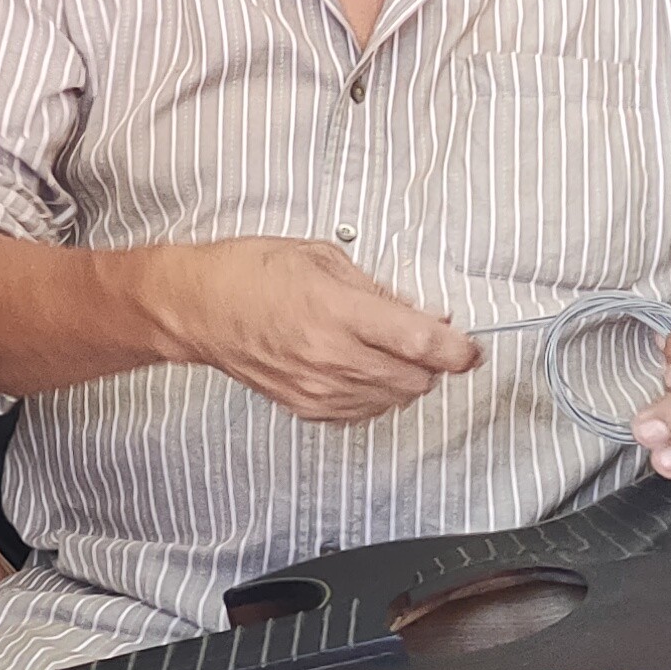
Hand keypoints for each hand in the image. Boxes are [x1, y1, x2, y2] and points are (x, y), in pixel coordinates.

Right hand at [162, 238, 479, 421]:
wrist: (199, 308)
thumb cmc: (249, 273)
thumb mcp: (320, 257)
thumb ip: (377, 290)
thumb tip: (424, 314)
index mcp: (336, 311)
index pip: (422, 343)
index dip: (459, 350)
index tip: (472, 349)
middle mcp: (331, 357)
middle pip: (416, 379)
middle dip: (430, 361)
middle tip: (424, 338)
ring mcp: (319, 389)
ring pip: (395, 399)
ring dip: (403, 377)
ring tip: (381, 347)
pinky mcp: (308, 409)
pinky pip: (365, 411)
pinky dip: (375, 393)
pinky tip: (359, 367)